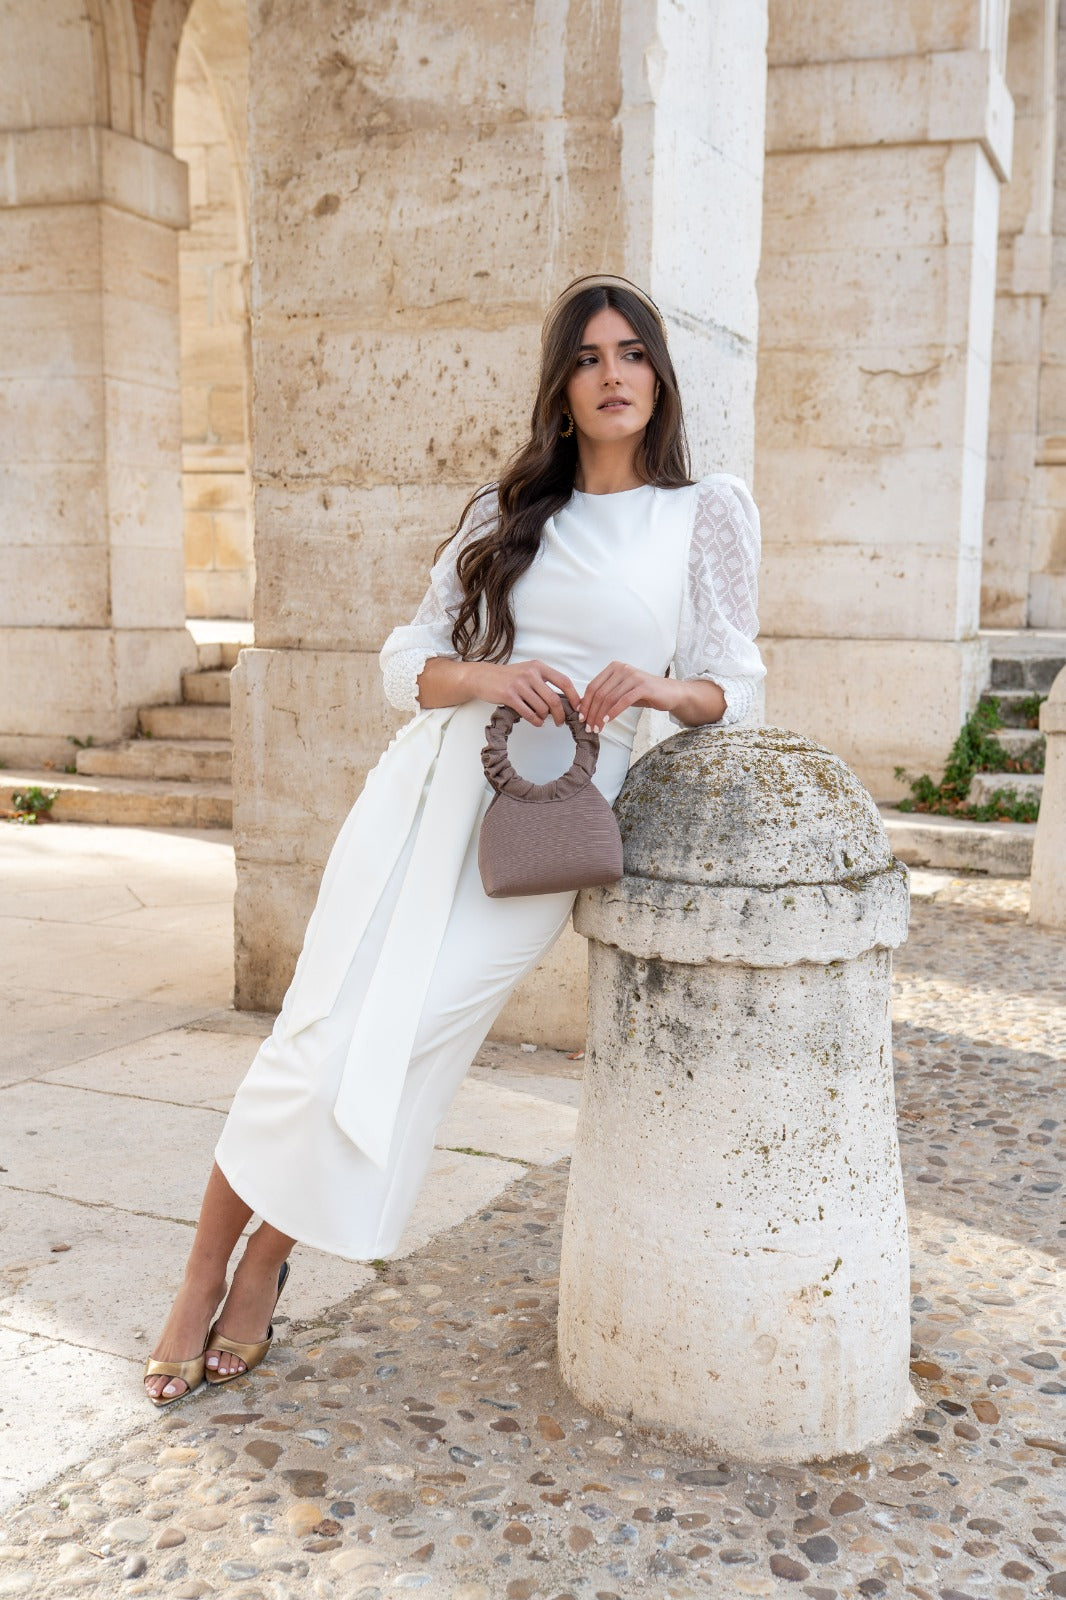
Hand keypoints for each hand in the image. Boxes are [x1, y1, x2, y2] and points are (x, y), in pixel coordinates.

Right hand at [467, 658, 582, 726]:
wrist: (482, 677)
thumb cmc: (508, 677)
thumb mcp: (528, 672)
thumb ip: (544, 682)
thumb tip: (563, 700)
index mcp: (538, 667)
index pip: (563, 681)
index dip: (574, 696)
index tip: (578, 707)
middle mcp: (530, 674)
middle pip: (554, 699)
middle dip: (560, 714)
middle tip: (560, 721)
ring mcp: (519, 685)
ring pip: (542, 708)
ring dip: (545, 718)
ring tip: (543, 719)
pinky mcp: (509, 696)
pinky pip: (528, 714)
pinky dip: (535, 721)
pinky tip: (536, 722)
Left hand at [577, 661, 675, 731]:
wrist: (670, 693)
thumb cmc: (645, 693)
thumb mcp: (622, 691)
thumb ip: (606, 695)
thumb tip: (586, 708)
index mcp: (614, 668)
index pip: (593, 686)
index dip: (585, 703)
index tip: (582, 718)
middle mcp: (622, 669)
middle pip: (599, 693)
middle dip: (591, 712)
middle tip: (589, 727)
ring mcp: (633, 676)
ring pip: (609, 698)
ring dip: (600, 716)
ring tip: (597, 728)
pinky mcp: (642, 686)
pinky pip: (623, 701)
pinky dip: (613, 712)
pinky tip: (607, 721)